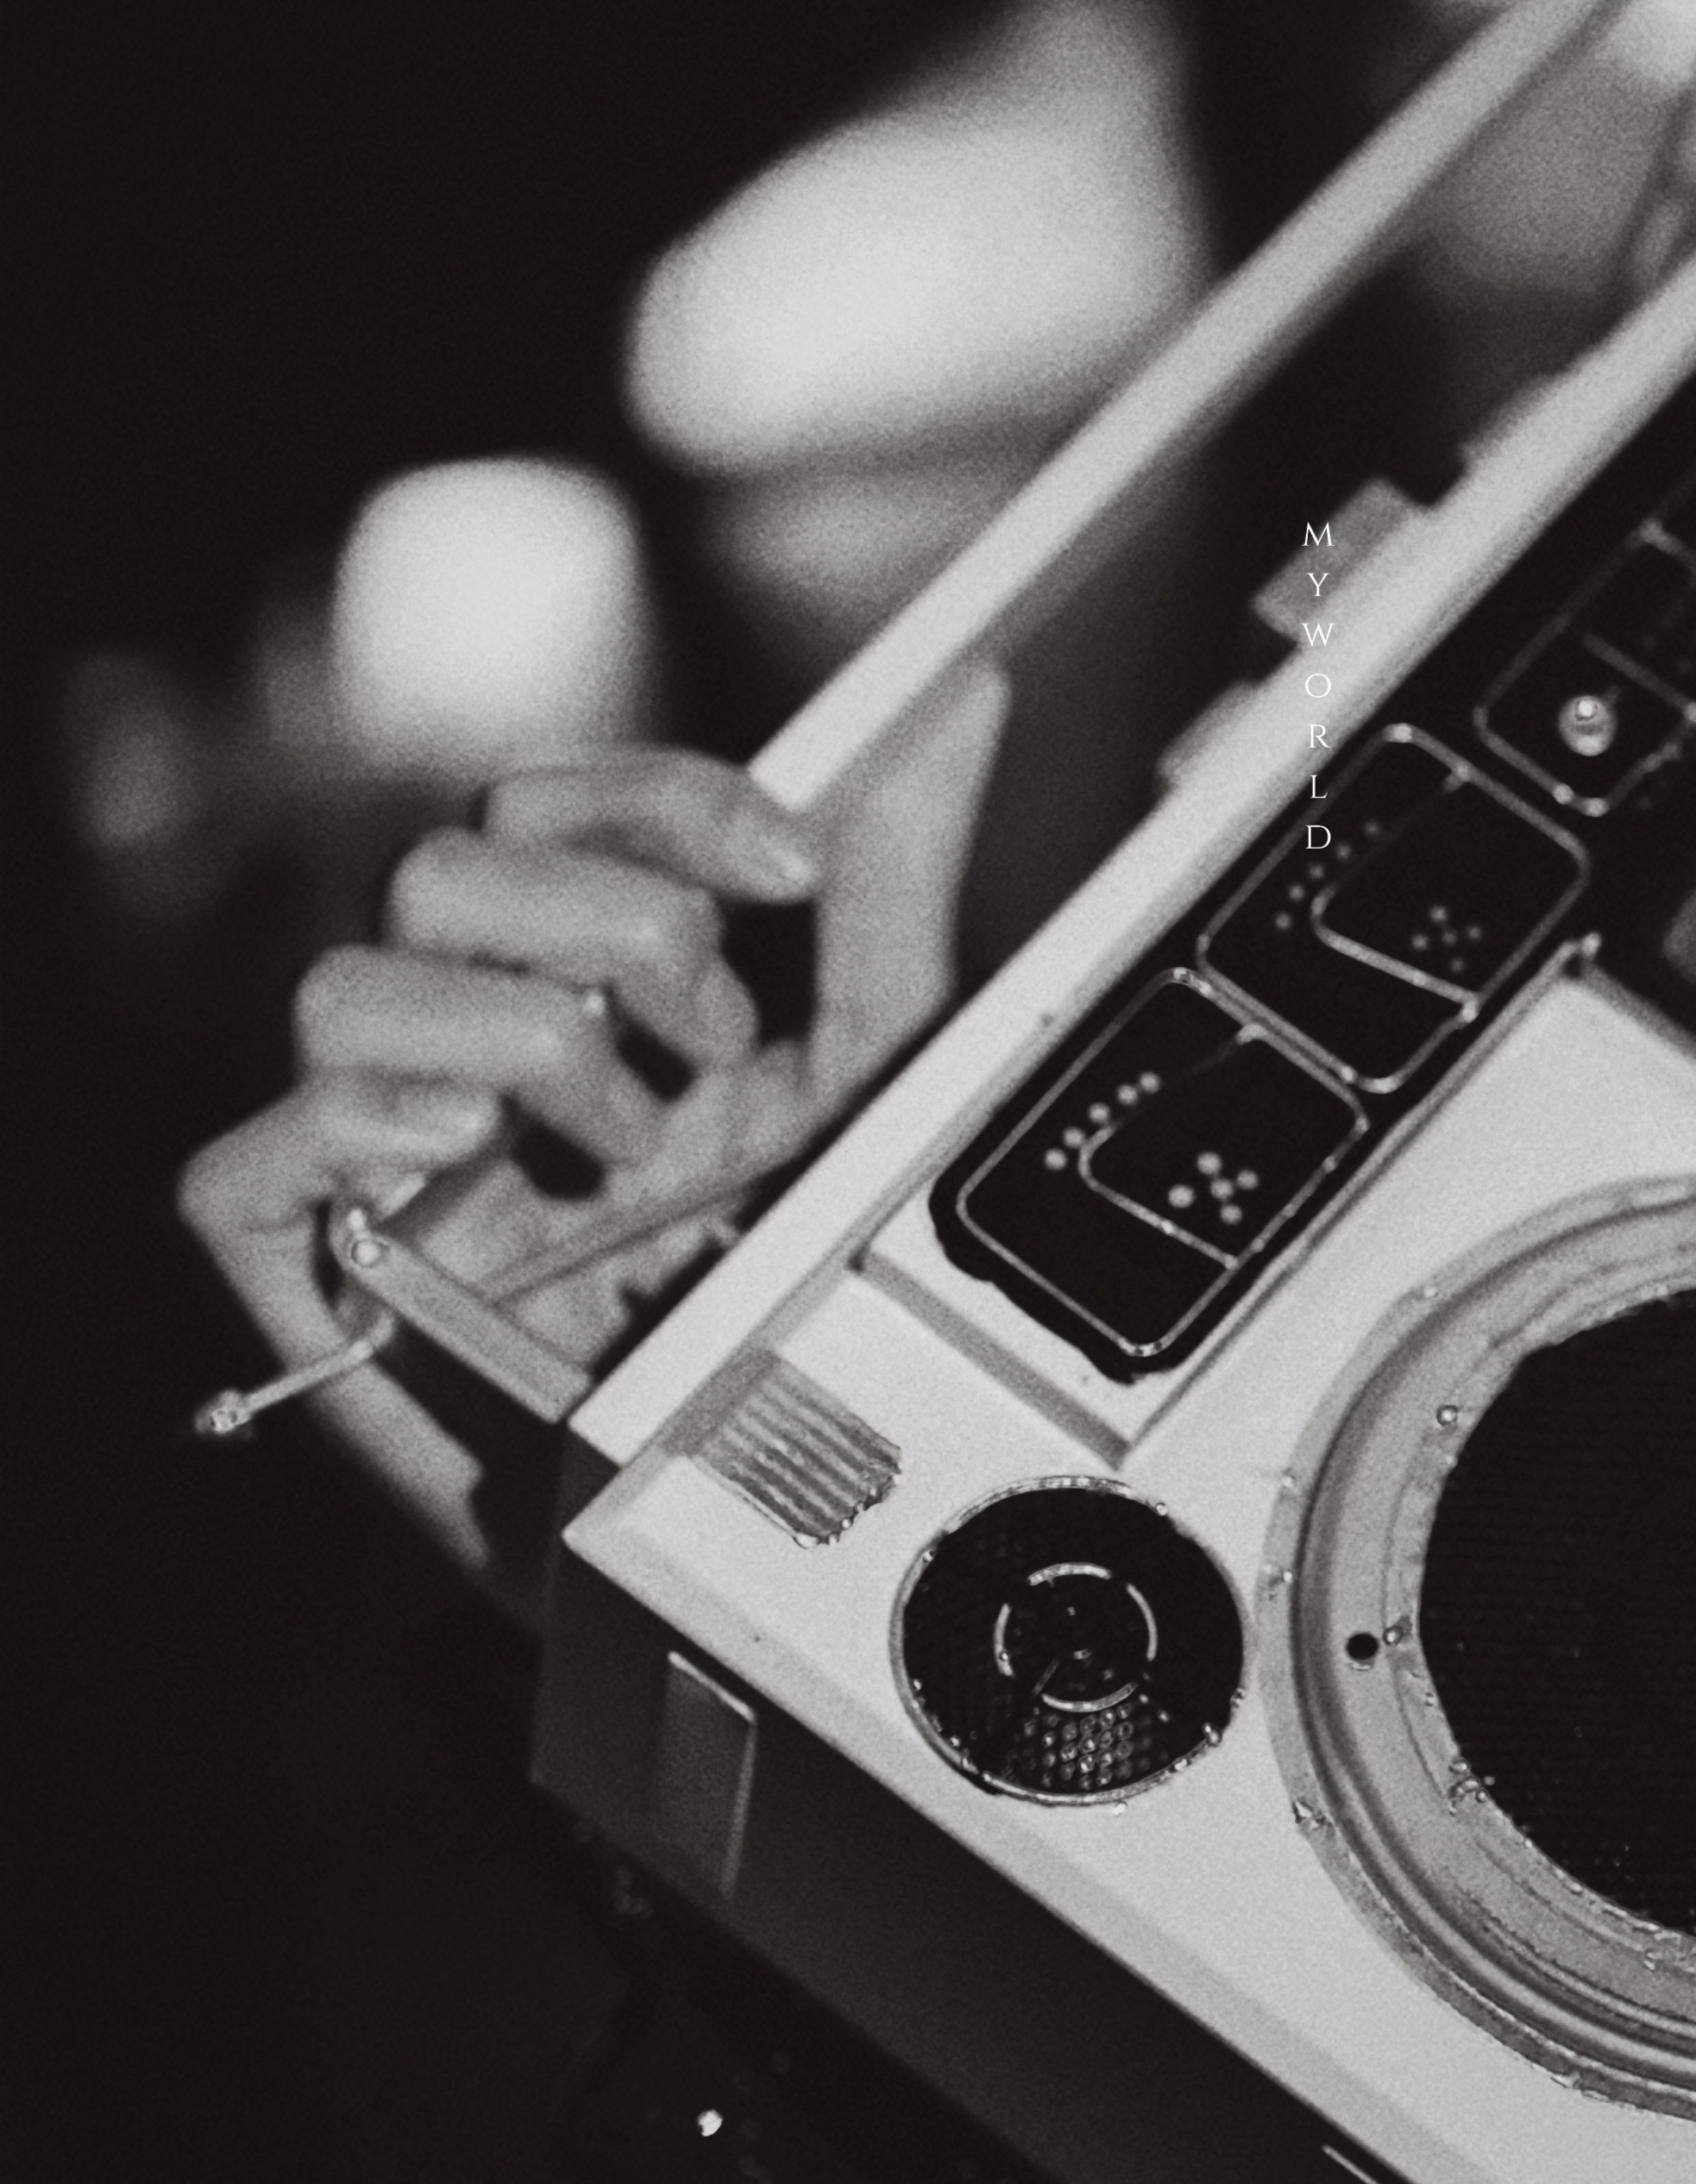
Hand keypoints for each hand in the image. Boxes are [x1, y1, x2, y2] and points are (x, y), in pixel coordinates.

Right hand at [179, 678, 1004, 1591]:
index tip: (792, 865)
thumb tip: (961, 693)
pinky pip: (245, 1166)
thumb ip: (892, 881)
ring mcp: (378, 1157)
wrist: (768, 1490)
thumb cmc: (799, 1269)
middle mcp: (462, 1041)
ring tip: (639, 1145)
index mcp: (571, 978)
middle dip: (614, 929)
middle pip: (442, 866)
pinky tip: (474, 1151)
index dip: (660, 801)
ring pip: (347, 986)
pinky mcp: (308, 1277)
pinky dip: (362, 1131)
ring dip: (529, 1045)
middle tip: (726, 1043)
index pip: (546, 805)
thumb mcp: (871, 1065)